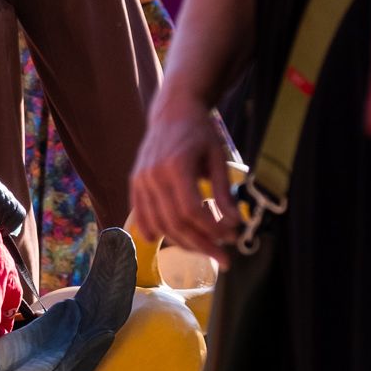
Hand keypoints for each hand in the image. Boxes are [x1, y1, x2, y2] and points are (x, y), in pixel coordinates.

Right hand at [129, 88, 237, 263]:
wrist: (172, 112)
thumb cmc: (199, 132)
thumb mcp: (218, 158)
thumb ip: (223, 192)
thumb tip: (235, 223)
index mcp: (175, 166)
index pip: (191, 210)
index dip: (211, 229)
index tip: (231, 238)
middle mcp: (152, 176)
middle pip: (174, 222)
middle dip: (201, 244)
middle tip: (223, 258)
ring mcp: (140, 181)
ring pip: (158, 224)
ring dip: (182, 243)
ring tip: (204, 249)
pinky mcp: (135, 184)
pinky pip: (141, 216)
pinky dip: (152, 232)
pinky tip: (167, 241)